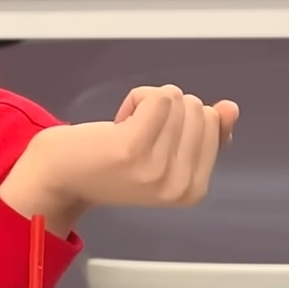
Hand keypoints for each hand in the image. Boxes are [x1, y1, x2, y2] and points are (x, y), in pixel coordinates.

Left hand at [0, 85, 239, 230]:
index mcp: (193, 191)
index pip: (214, 124)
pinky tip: (119, 120)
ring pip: (179, 99)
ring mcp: (158, 169)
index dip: (181, 119)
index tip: (153, 140)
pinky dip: (138, 97)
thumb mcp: (163, 156)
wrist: (57, 178)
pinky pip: (159, 96)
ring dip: (148, 103)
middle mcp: (179, 186)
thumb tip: (230, 109)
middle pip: (199, 109)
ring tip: (124, 130)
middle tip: (135, 135)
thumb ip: (200, 137)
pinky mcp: (134, 148)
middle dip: (166, 110)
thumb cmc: (107, 165)